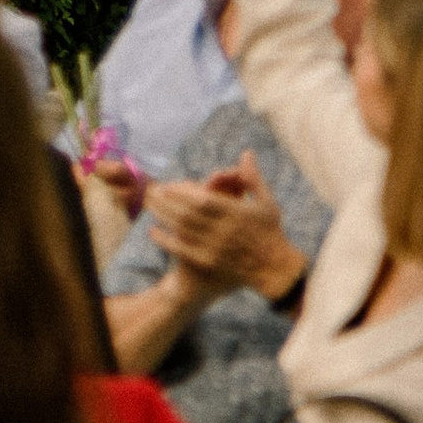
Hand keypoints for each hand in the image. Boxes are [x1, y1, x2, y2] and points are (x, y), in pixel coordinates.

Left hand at [145, 158, 303, 300]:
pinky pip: (181, 250)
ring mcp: (214, 248)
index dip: (182, 192)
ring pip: (181, 230)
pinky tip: (153, 231)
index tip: (168, 185)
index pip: (203, 200)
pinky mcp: (208, 262)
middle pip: (187, 214)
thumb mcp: (267, 202)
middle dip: (165, 201)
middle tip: (150, 191)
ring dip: (162, 216)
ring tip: (148, 204)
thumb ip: (253, 178)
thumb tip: (246, 154)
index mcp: (237, 213)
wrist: (274, 268)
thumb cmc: (270, 231)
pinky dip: (165, 240)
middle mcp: (223, 231)